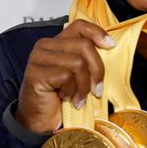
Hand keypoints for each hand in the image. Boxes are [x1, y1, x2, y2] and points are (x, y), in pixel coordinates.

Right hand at [15, 19, 115, 133]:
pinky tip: (66, 99)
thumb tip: (110, 49)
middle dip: (97, 70)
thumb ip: (88, 60)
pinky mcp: (36, 73)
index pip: (80, 26)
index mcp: (57, 42)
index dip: (98, 33)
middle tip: (96, 90)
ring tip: (78, 97)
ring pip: (78, 62)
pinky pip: (66, 76)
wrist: (40, 121)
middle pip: (84, 46)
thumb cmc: (61, 98)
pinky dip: (72, 91)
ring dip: (83, 85)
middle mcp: (45, 46)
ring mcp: (38, 58)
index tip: (111, 46)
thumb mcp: (79, 75)